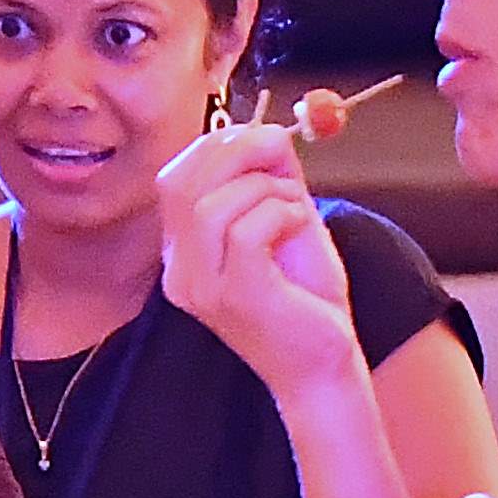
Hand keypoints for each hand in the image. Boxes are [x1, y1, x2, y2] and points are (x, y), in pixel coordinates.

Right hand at [153, 126, 358, 394]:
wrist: (325, 365)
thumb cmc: (305, 300)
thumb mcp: (286, 225)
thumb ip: (273, 180)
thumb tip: (269, 131)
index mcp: (182, 254)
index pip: (173, 180)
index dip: (214, 146)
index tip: (262, 138)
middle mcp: (180, 272)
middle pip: (179, 184)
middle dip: (234, 152)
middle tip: (279, 150)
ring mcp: (203, 288)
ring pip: (210, 206)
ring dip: (262, 189)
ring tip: (293, 206)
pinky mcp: (236, 297)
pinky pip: (244, 232)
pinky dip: (276, 212)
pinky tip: (297, 223)